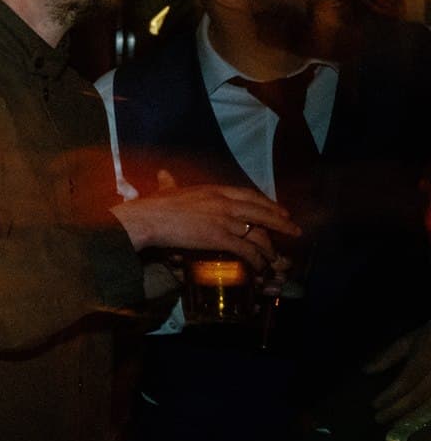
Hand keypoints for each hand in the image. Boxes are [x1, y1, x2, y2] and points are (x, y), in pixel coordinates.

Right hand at [112, 172, 296, 271]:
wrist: (148, 218)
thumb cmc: (154, 205)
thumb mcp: (167, 189)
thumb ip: (170, 182)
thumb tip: (163, 174)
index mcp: (215, 190)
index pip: (250, 195)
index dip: (268, 203)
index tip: (279, 209)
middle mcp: (225, 203)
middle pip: (262, 212)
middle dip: (281, 222)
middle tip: (294, 230)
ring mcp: (224, 220)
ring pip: (256, 233)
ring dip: (269, 247)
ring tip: (276, 257)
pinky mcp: (219, 238)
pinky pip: (245, 249)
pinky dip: (255, 259)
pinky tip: (259, 266)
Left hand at [367, 322, 430, 426]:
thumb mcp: (409, 341)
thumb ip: (388, 357)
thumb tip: (366, 370)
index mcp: (424, 359)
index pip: (405, 382)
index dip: (390, 395)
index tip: (374, 405)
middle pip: (417, 397)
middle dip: (397, 410)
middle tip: (379, 419)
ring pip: (430, 405)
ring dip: (412, 417)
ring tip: (396, 425)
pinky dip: (426, 416)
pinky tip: (416, 422)